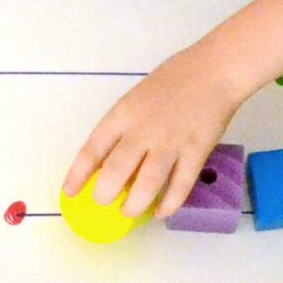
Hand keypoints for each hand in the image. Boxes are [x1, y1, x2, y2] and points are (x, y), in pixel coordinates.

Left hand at [62, 43, 243, 219]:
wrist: (214, 71)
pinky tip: (162, 212)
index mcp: (123, 114)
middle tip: (104, 202)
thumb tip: (108, 163)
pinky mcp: (196, 152)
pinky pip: (180, 186)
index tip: (69, 192)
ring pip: (147, 184)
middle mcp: (143, 131)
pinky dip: (170, 204)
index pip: (93, 149)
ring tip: (129, 212)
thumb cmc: (172, 81)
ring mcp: (171, 143)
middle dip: (105, 194)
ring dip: (135, 205)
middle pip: (116, 171)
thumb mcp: (135, 100)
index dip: (78, 175)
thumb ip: (122, 128)